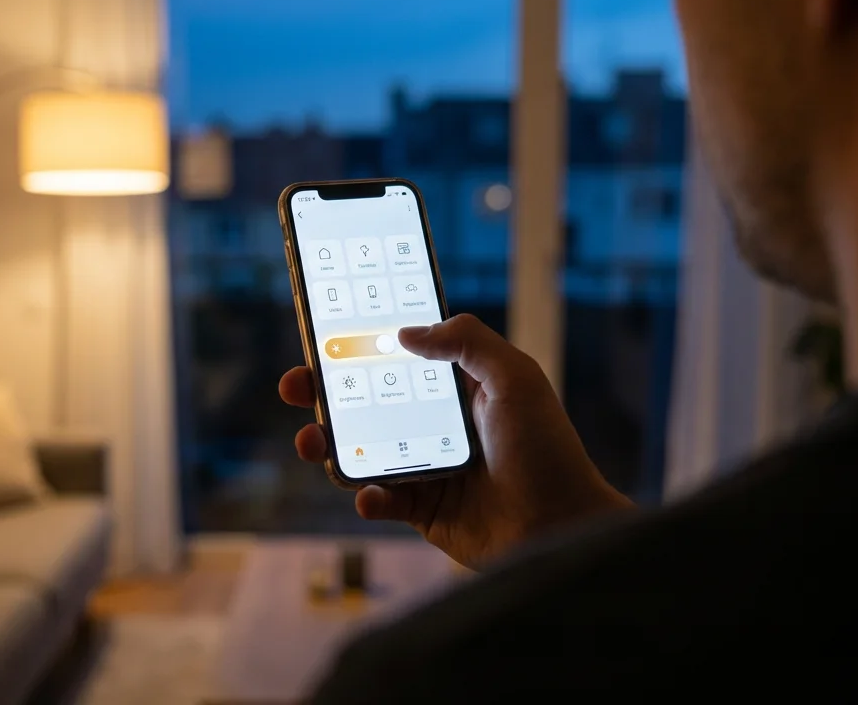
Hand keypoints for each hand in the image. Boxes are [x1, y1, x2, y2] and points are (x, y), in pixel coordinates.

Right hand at [279, 314, 632, 568]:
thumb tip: (406, 332)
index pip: (397, 359)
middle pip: (364, 402)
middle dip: (322, 394)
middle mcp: (435, 424)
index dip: (360, 346)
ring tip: (313, 442)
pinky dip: (367, 498)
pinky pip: (380, 501)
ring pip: (361, 451)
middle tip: (295, 386)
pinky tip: (370, 495)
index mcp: (456, 387)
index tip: (323, 334)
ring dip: (328, 445)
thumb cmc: (546, 449)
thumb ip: (466, 341)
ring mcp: (426, 468)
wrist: (561, 525)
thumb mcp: (515, 377)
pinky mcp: (423, 512)